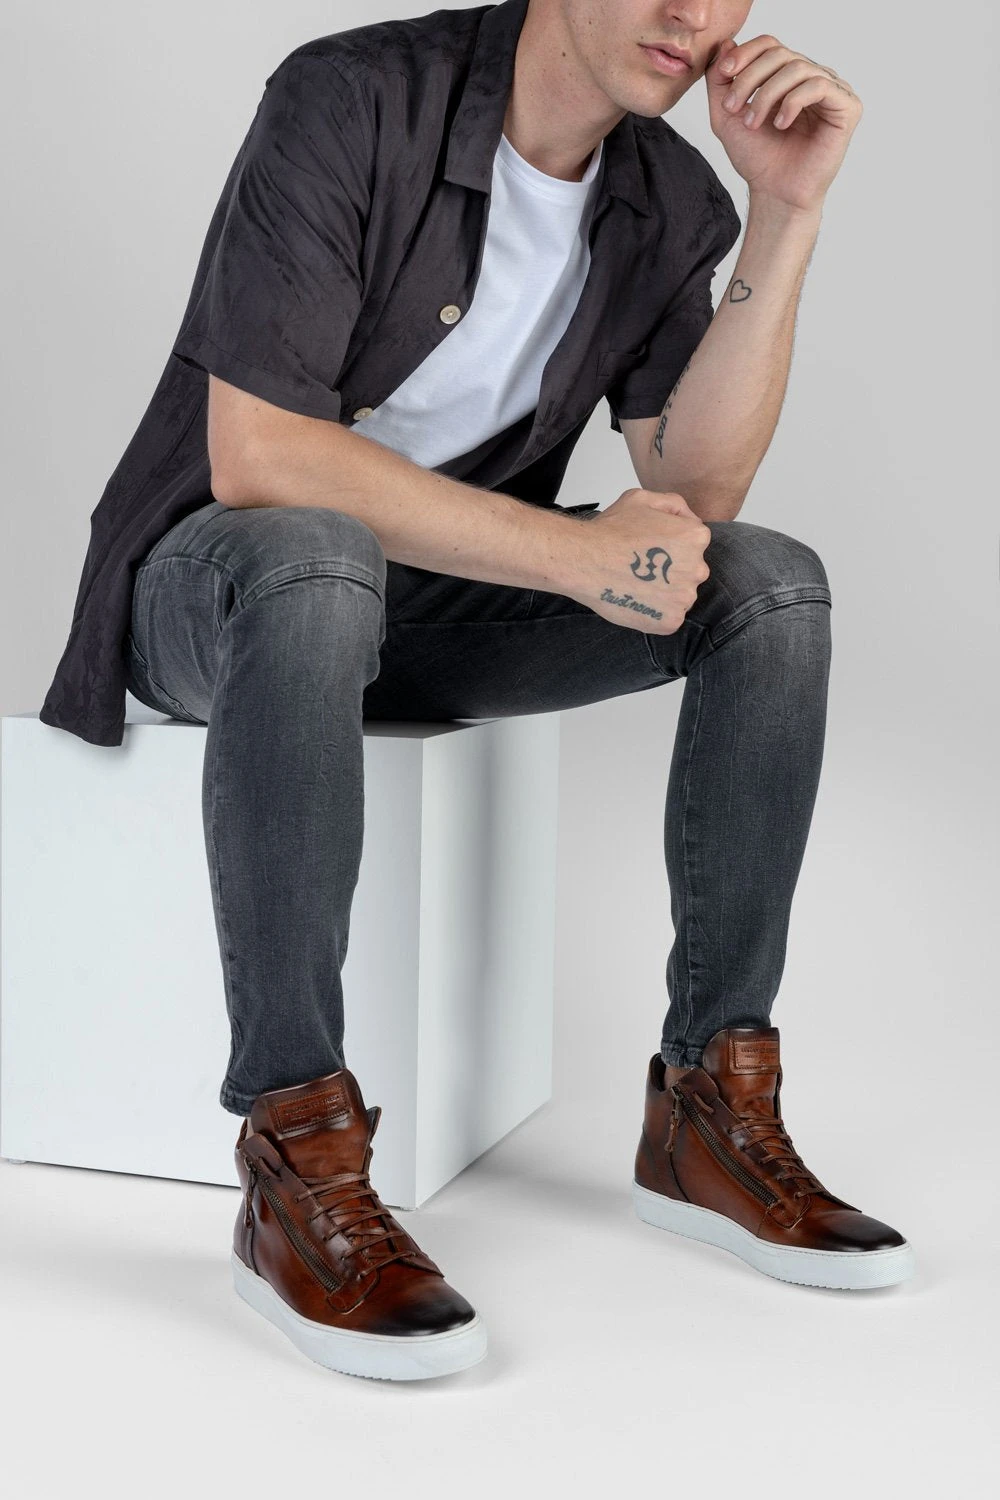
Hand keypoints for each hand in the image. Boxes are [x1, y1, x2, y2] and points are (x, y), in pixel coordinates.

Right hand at [565, 488, 711, 636]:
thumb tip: (688, 520)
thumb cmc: (611, 529)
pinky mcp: (670, 621)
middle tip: (642, 568)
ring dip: (665, 592)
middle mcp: (697, 568)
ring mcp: (684, 598)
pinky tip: (637, 600)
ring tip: (637, 584)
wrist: (584, 561)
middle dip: (671, 569)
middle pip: (690, 571)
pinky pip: (669, 618)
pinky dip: (656, 613)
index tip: (648, 546)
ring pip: (681, 596)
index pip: (693, 543)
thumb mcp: (643, 498)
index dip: (669, 544)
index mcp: (695, 537)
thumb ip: (673, 504)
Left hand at [706, 34, 862, 212]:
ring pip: (798, 67)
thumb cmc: (757, 158)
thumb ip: (720, 81)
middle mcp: (812, 78)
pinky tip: (781, 124)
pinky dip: (793, 101)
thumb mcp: (726, 115)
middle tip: (732, 107)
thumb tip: (726, 43)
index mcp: (788, 76)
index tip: (724, 73)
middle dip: (750, 78)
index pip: (770, 45)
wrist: (774, 193)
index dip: (746, 53)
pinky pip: (819, 85)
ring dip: (767, 94)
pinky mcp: (847, 107)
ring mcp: (832, 90)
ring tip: (753, 123)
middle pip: (781, 53)